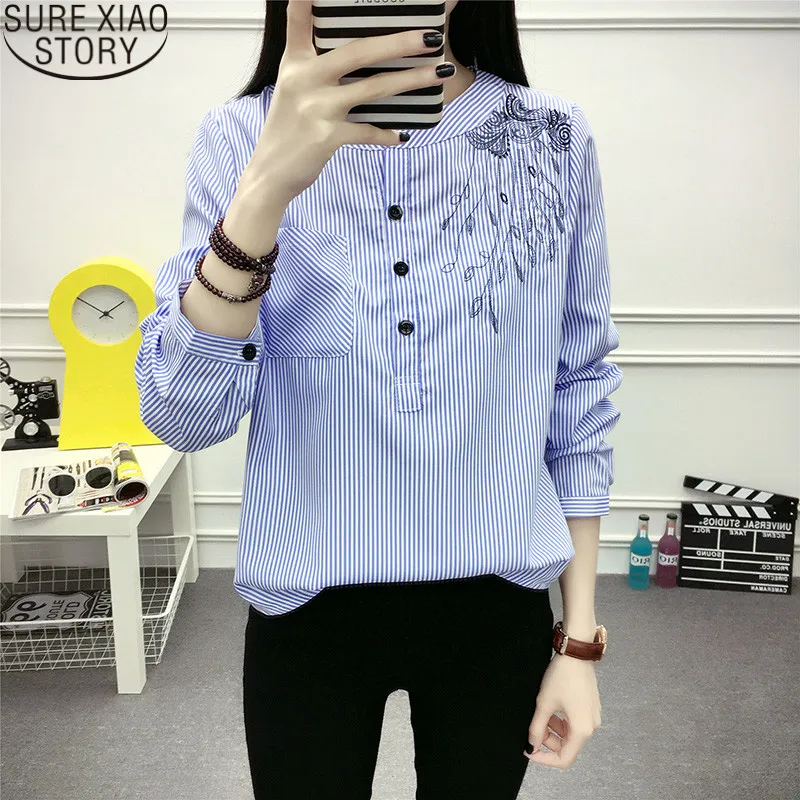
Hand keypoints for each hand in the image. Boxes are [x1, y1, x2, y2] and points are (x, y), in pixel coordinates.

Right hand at [247, 0, 456, 203]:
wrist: (269, 174)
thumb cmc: (287, 130)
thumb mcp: (292, 89)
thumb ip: (314, 67)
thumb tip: (352, 57)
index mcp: (295, 63)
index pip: (298, 19)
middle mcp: (305, 79)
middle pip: (358, 52)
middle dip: (399, 42)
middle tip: (430, 37)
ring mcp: (317, 108)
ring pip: (373, 89)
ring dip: (411, 81)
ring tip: (438, 74)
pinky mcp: (326, 137)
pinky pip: (366, 132)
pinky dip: (385, 134)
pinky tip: (401, 135)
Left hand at [524, 653, 601, 768]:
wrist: (575, 653)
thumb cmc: (562, 676)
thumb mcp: (544, 704)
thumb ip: (537, 728)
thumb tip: (532, 745)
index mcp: (581, 730)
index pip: (564, 759)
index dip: (545, 758)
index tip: (530, 751)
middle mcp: (591, 726)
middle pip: (567, 747)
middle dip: (548, 741)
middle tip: (533, 728)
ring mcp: (591, 716)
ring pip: (570, 734)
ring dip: (553, 730)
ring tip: (541, 715)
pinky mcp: (590, 707)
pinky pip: (574, 723)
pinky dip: (561, 721)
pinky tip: (550, 709)